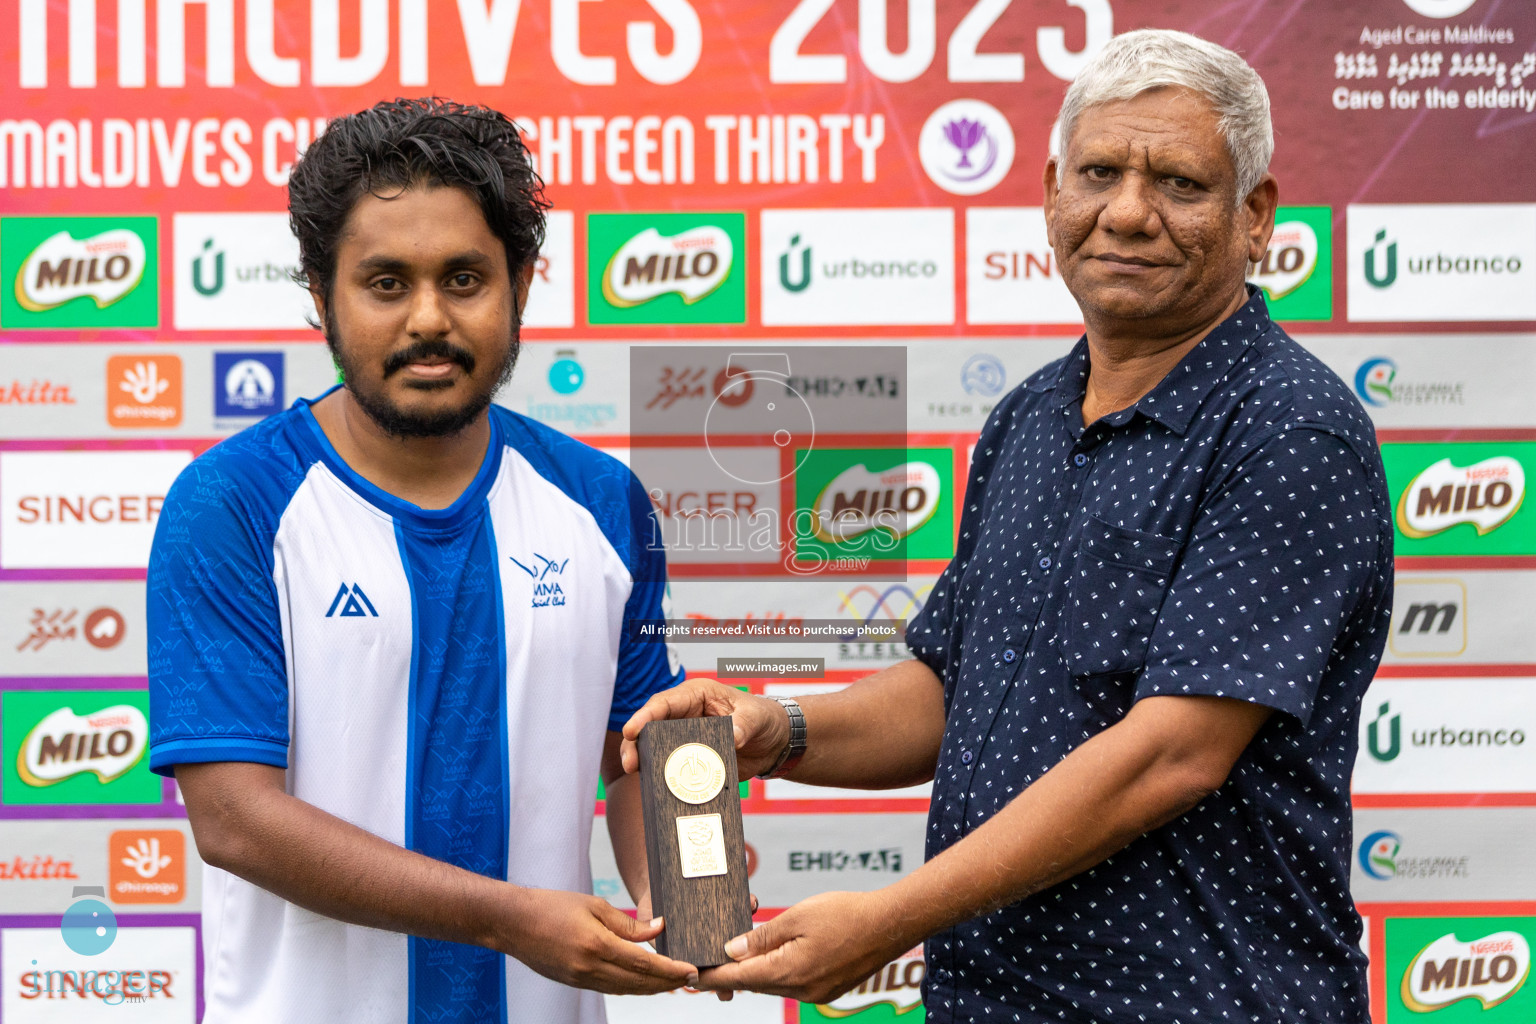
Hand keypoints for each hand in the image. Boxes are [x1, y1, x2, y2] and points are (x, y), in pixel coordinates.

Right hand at [495, 888, 697, 994]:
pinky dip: (631, 987)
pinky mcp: (575, 982)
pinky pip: (610, 988)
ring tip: (673, 982)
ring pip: (626, 990)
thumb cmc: (551, 906)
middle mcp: (590, 968)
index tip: (691, 970)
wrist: (513, 923)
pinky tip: (644, 982)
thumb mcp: (594, 905)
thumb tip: (658, 929)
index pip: (644, 964)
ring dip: (652, 988)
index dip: (671, 970)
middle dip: (668, 983)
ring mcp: (581, 979)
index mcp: (597, 946)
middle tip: (691, 978)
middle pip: (639, 983)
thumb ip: (628, 923)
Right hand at [620, 678, 790, 779]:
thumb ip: (744, 725)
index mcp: (697, 696)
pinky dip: (661, 776)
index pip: (665, 703)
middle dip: (636, 742)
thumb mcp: (756, 717)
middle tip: (630, 763)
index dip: (645, 716)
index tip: (631, 730)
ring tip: (635, 774)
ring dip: (643, 760)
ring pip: (654, 747)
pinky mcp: (689, 758)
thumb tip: (733, 737)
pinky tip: (653, 787)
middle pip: (650, 726)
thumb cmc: (764, 719)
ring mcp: (684, 737)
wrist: (773, 742)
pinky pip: (670, 766)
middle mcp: (684, 715)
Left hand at [695, 891, 913, 1003]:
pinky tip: (776, 955)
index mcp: (788, 971)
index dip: (713, 979)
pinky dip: (779, 971)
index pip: (738, 979)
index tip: (692, 979)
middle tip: (710, 963)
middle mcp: (800, 990)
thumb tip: (732, 951)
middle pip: (754, 984)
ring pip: (774, 984)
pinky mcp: (827, 990)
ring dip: (757, 970)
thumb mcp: (797, 916)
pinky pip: (793, 983)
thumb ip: (762, 937)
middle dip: (733, 973)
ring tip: (741, 955)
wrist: (889, 924)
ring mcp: (816, 993)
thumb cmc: (845, 913)